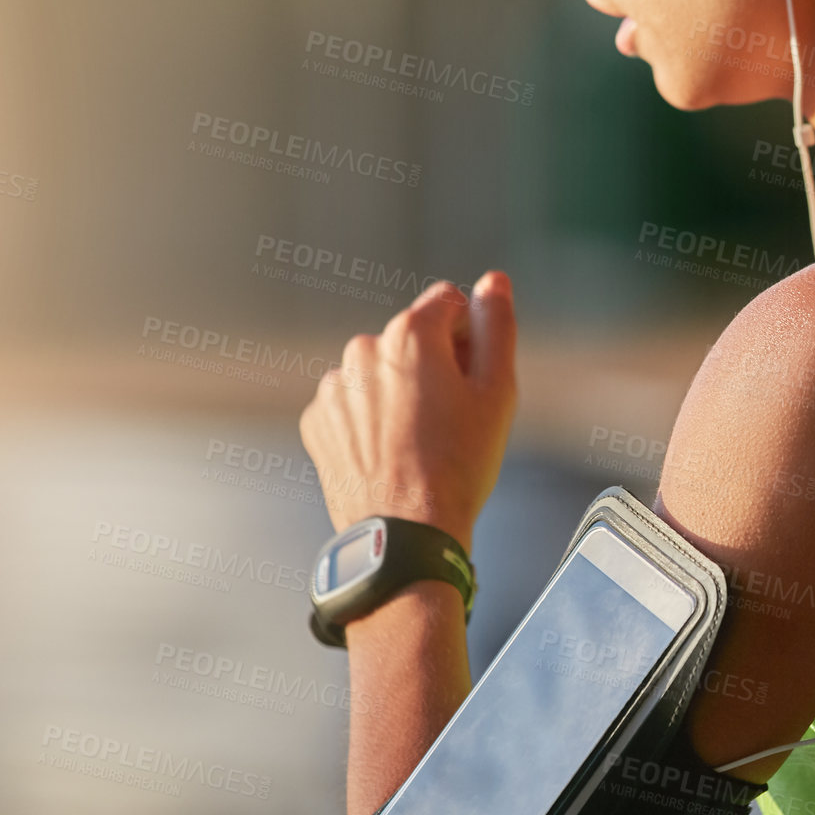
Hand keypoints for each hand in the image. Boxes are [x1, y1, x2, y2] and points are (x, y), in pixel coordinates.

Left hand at [300, 274, 517, 550]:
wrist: (405, 534)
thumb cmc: (458, 466)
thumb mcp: (497, 392)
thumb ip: (497, 325)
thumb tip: (493, 281)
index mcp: (410, 335)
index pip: (448, 303)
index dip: (469, 338)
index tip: (472, 380)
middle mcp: (363, 349)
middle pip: (412, 338)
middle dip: (433, 366)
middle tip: (451, 420)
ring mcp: (334, 387)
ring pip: (380, 373)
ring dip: (399, 393)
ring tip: (418, 443)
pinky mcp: (317, 421)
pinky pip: (352, 405)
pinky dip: (370, 421)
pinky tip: (390, 453)